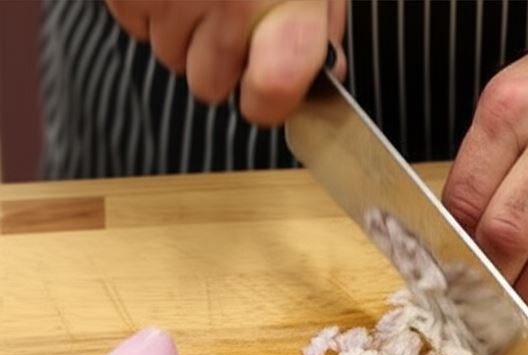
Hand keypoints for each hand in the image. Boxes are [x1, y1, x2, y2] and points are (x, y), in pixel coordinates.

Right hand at [105, 0, 345, 124]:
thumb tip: (323, 80)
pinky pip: (136, 25)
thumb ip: (320, 30)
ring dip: (186, 36)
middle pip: (210, 84)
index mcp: (288, 1)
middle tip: (235, 21)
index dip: (269, 102)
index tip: (269, 93)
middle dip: (221, 64)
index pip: (275, 90)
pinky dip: (151, 10)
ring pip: (171, 59)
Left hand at [442, 9, 527, 309]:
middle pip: (506, 237)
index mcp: (514, 108)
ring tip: (512, 300)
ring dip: (527, 293)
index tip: (448, 264)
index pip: (466, 200)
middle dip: (486, 277)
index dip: (451, 245)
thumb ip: (487, 162)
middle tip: (476, 293)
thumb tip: (458, 234)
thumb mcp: (516, 97)